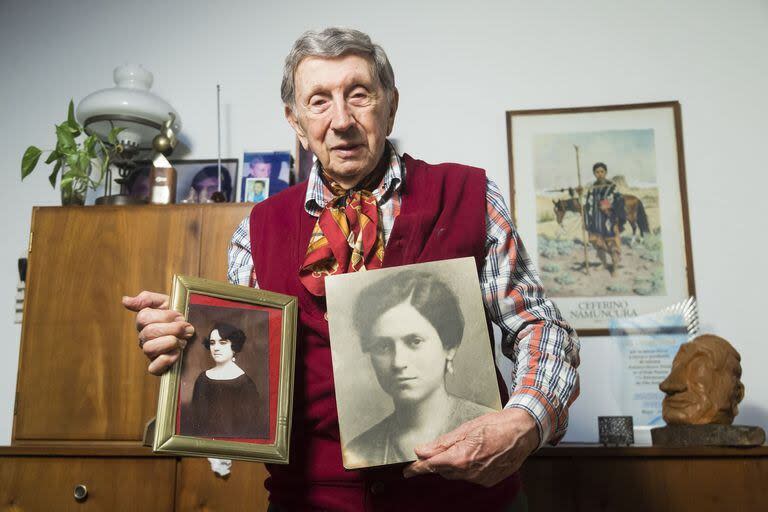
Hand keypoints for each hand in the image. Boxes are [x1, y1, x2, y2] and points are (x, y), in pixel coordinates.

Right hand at [122, 291, 194, 375]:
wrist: (198, 334)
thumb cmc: (180, 317)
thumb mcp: (167, 302)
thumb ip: (147, 299)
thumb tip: (125, 300)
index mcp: (145, 323)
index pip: (144, 318)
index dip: (165, 316)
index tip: (181, 316)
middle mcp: (144, 338)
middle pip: (149, 332)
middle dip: (172, 329)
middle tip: (187, 329)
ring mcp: (150, 353)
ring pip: (148, 349)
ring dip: (170, 343)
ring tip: (182, 341)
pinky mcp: (158, 368)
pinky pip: (153, 368)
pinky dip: (166, 360)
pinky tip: (177, 353)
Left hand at [403, 408, 538, 486]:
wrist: (522, 432)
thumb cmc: (497, 425)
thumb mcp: (465, 429)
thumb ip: (442, 443)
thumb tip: (423, 450)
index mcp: (461, 457)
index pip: (432, 466)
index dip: (417, 468)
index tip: (408, 471)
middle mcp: (470, 472)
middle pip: (443, 470)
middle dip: (440, 460)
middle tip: (445, 447)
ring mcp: (480, 478)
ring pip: (457, 474)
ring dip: (455, 463)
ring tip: (468, 446)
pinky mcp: (489, 481)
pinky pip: (470, 476)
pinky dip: (468, 467)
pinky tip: (478, 454)